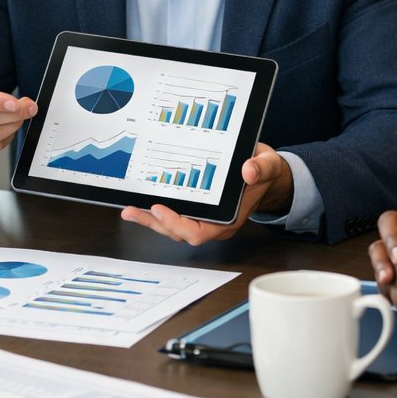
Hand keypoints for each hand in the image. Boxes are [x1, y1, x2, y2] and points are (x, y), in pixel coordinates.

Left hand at [120, 144, 291, 245]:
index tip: (159, 209)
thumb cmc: (264, 172)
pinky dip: (154, 210)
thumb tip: (249, 171)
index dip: (176, 224)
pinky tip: (139, 202)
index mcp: (228, 219)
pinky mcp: (195, 208)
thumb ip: (261, 168)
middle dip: (153, 223)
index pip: (198, 232)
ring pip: (171, 226)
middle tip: (131, 210)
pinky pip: (172, 214)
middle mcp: (213, 223)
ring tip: (128, 209)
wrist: (265, 172)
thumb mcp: (268, 165)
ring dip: (149, 219)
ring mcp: (203, 217)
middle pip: (178, 232)